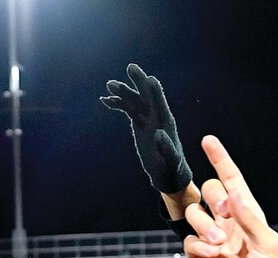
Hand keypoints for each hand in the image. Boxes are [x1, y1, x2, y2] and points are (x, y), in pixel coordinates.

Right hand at [100, 63, 192, 194]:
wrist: (166, 170)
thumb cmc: (171, 166)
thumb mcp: (170, 158)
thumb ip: (166, 146)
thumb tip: (158, 134)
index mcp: (166, 121)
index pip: (161, 103)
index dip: (155, 91)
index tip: (150, 79)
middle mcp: (156, 115)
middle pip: (147, 95)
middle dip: (139, 82)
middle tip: (131, 67)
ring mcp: (147, 117)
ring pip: (134, 100)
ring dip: (123, 92)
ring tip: (110, 85)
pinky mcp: (138, 122)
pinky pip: (127, 109)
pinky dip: (117, 104)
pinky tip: (105, 100)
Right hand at [182, 136, 277, 257]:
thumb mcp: (267, 244)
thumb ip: (250, 217)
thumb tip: (234, 192)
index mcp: (246, 212)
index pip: (231, 179)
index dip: (220, 160)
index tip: (208, 141)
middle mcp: (226, 219)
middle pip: (208, 189)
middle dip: (213, 195)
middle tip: (223, 211)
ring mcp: (209, 235)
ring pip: (194, 212)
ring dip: (205, 225)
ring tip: (218, 244)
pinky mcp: (197, 253)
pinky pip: (189, 238)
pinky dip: (199, 245)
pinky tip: (212, 256)